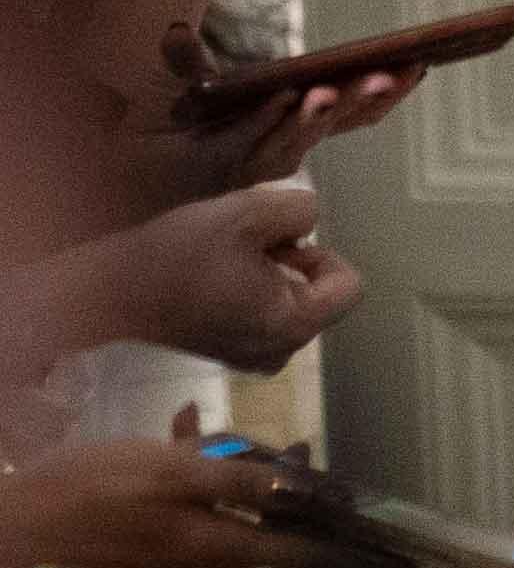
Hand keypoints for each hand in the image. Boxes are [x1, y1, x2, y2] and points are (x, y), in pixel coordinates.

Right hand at [0, 434, 389, 567]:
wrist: (18, 519)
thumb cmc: (95, 489)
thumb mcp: (177, 475)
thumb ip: (246, 483)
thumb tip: (308, 492)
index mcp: (225, 549)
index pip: (314, 558)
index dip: (364, 561)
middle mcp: (213, 565)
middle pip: (283, 532)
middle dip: (306, 500)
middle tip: (317, 465)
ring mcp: (185, 561)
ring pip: (242, 514)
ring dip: (244, 473)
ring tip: (225, 431)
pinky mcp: (160, 549)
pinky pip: (204, 511)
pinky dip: (207, 478)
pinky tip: (186, 433)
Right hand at [99, 181, 358, 370]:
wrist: (108, 290)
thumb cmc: (179, 253)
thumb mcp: (248, 212)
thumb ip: (299, 209)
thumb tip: (309, 222)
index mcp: (296, 324)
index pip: (350, 286)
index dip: (323, 254)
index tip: (282, 242)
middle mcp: (282, 351)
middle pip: (318, 294)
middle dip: (292, 262)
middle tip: (245, 246)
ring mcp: (254, 358)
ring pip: (288, 302)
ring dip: (268, 274)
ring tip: (225, 259)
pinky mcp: (228, 353)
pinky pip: (260, 316)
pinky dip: (248, 292)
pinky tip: (211, 277)